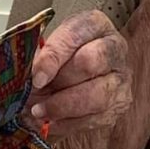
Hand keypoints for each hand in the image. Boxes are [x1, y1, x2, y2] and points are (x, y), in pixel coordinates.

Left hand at [26, 11, 130, 141]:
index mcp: (95, 25)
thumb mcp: (44, 51)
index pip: (76, 34)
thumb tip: (28, 76)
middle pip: (90, 62)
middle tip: (36, 92)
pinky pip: (96, 118)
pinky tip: (50, 122)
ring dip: (63, 106)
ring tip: (39, 111)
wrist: (70, 82)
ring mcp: (121, 77)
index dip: (54, 57)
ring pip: (97, 95)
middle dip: (60, 81)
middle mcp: (115, 47)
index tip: (36, 77)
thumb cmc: (57, 62)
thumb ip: (38, 59)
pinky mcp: (120, 104)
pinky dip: (69, 123)